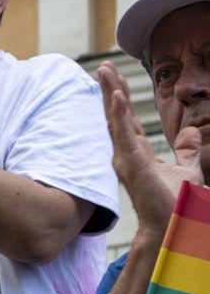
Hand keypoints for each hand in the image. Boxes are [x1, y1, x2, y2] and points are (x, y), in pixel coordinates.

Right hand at [99, 61, 202, 237]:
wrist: (176, 226)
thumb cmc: (178, 204)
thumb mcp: (188, 169)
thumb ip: (187, 151)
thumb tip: (190, 132)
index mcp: (138, 155)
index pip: (128, 121)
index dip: (121, 101)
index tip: (115, 80)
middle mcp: (127, 155)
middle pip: (116, 117)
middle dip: (110, 91)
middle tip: (103, 68)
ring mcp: (127, 159)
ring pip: (116, 121)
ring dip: (111, 96)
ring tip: (105, 73)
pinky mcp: (133, 165)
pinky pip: (124, 135)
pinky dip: (120, 115)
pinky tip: (116, 97)